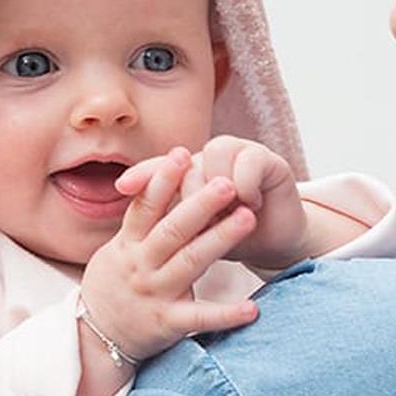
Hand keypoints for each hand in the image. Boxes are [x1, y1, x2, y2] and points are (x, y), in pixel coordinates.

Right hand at [81, 147, 258, 363]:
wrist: (95, 338)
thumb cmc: (114, 285)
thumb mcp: (117, 249)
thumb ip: (139, 219)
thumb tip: (160, 175)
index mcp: (129, 244)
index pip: (145, 206)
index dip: (163, 179)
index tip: (183, 154)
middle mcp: (141, 265)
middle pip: (173, 229)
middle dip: (200, 203)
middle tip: (229, 181)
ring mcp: (155, 294)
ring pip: (190, 262)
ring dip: (220, 239)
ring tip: (249, 218)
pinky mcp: (168, 324)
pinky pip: (200, 318)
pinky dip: (225, 314)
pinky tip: (251, 308)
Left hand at [117, 137, 308, 270]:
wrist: (273, 244)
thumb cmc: (230, 239)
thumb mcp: (196, 235)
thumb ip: (172, 222)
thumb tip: (130, 228)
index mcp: (190, 173)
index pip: (160, 167)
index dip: (143, 174)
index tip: (122, 188)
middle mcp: (211, 158)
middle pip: (188, 161)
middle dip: (188, 191)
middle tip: (196, 219)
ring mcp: (241, 154)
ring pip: (216, 152)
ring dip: (218, 185)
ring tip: (226, 210)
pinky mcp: (269, 160)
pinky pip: (249, 160)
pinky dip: (246, 183)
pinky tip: (249, 204)